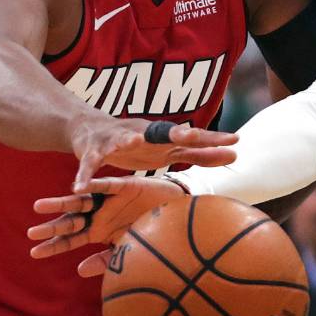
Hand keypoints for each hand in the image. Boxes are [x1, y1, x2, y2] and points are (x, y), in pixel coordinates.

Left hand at [29, 176, 187, 275]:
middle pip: (70, 221)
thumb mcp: (127, 250)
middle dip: (51, 227)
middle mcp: (99, 214)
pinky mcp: (123, 186)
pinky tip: (77, 186)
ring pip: (80, 201)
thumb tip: (79, 270)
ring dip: (61, 203)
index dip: (54, 245)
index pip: (71, 240)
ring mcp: (109, 200)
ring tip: (39, 206)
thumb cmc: (151, 233)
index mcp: (98, 231)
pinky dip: (93, 185)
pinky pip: (106, 185)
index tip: (34, 252)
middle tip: (31, 232)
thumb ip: (104, 260)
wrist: (176, 214)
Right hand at [69, 118, 236, 189]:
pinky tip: (80, 187)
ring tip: (133, 140)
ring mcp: (115, 140)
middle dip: (177, 132)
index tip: (235, 140)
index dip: (212, 139)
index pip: (192, 137)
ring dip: (126, 139)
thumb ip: (200, 153)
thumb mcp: (169, 149)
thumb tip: (235, 154)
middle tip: (192, 134)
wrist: (90, 129)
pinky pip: (89, 165)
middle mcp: (141, 133)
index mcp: (161, 136)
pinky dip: (85, 175)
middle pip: (162, 131)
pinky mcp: (91, 151)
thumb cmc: (137, 143)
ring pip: (121, 139)